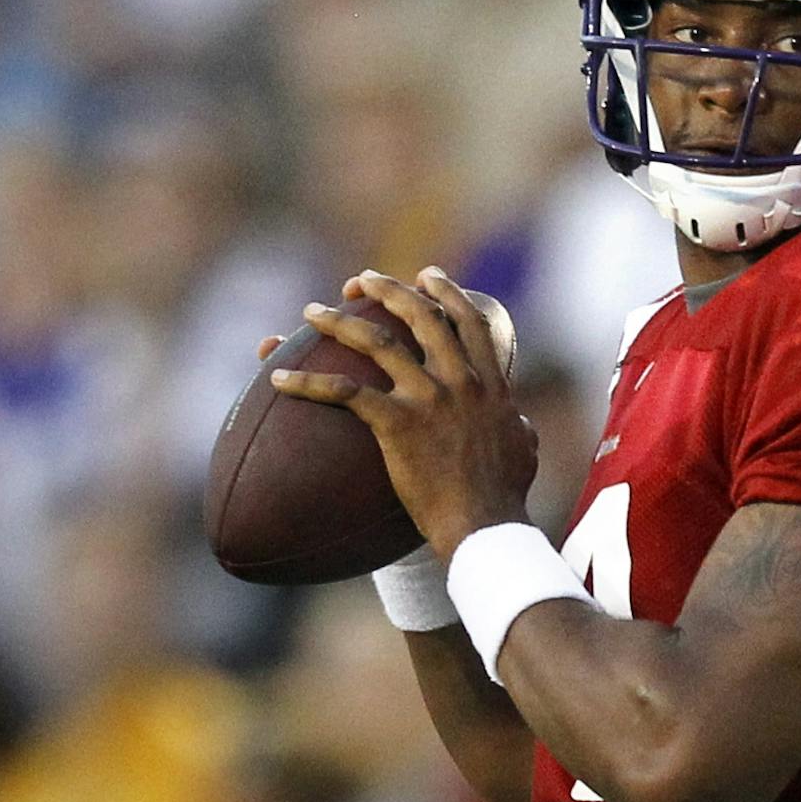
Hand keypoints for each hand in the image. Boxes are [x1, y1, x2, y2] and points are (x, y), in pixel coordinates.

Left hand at [270, 267, 536, 559]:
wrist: (485, 525)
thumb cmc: (505, 497)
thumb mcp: (524, 450)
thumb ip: (520, 427)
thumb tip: (521, 423)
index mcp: (490, 383)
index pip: (470, 322)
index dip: (447, 293)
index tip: (427, 276)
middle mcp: (459, 381)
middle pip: (420, 317)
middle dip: (389, 290)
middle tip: (362, 280)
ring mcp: (428, 400)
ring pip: (377, 343)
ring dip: (340, 322)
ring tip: (312, 311)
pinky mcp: (397, 424)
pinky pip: (344, 394)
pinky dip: (307, 383)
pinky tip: (276, 379)